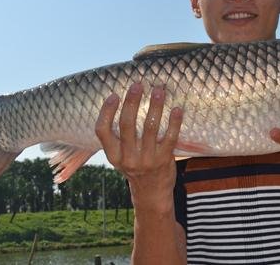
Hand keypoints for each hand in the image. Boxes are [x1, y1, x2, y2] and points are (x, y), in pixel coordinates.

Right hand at [95, 83, 182, 210]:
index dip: (106, 112)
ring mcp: (146, 160)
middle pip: (126, 125)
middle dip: (132, 102)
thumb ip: (119, 136)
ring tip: (159, 90)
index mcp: (113, 155)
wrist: (152, 193)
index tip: (114, 95)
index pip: (102, 131)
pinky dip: (174, 122)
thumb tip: (125, 101)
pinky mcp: (164, 161)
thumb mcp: (120, 156)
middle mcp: (127, 158)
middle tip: (138, 85)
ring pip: (150, 128)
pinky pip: (170, 138)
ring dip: (155, 106)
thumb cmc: (135, 166)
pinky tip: (177, 109)